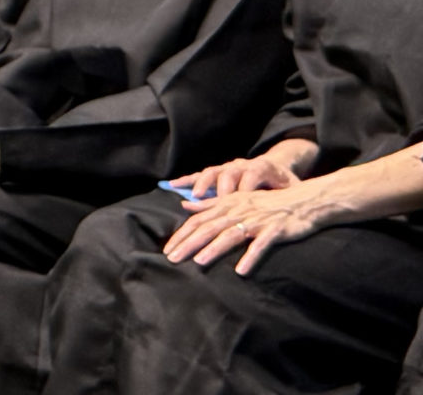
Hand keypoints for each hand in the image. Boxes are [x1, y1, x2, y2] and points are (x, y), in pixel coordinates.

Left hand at [164, 177, 341, 274]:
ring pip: (230, 235)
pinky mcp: (275, 231)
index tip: (167, 249)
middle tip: (172, 258)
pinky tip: (241, 271)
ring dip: (214, 249)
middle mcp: (238, 211)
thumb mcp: (237, 199)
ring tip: (198, 262)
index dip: (182, 234)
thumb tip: (185, 205)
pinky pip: (260, 245)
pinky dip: (250, 257)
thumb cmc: (267, 202)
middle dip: (189, 243)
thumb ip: (211, 204)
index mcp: (227, 204)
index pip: (198, 220)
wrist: (303, 200)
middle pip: (208, 227)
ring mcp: (256, 221)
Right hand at [173, 145, 311, 199]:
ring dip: (201, 185)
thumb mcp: (293, 190)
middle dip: (219, 190)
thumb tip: (290, 212)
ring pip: (212, 173)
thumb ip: (287, 198)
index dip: (244, 189)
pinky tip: (172, 185)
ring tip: (193, 197)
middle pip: (228, 174)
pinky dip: (187, 180)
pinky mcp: (219, 172)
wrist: (280, 166)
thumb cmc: (287, 184)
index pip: (251, 175)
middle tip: (216, 204)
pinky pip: (201, 174)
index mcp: (262, 167)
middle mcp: (241, 164)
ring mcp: (228, 167)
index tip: (240, 204)